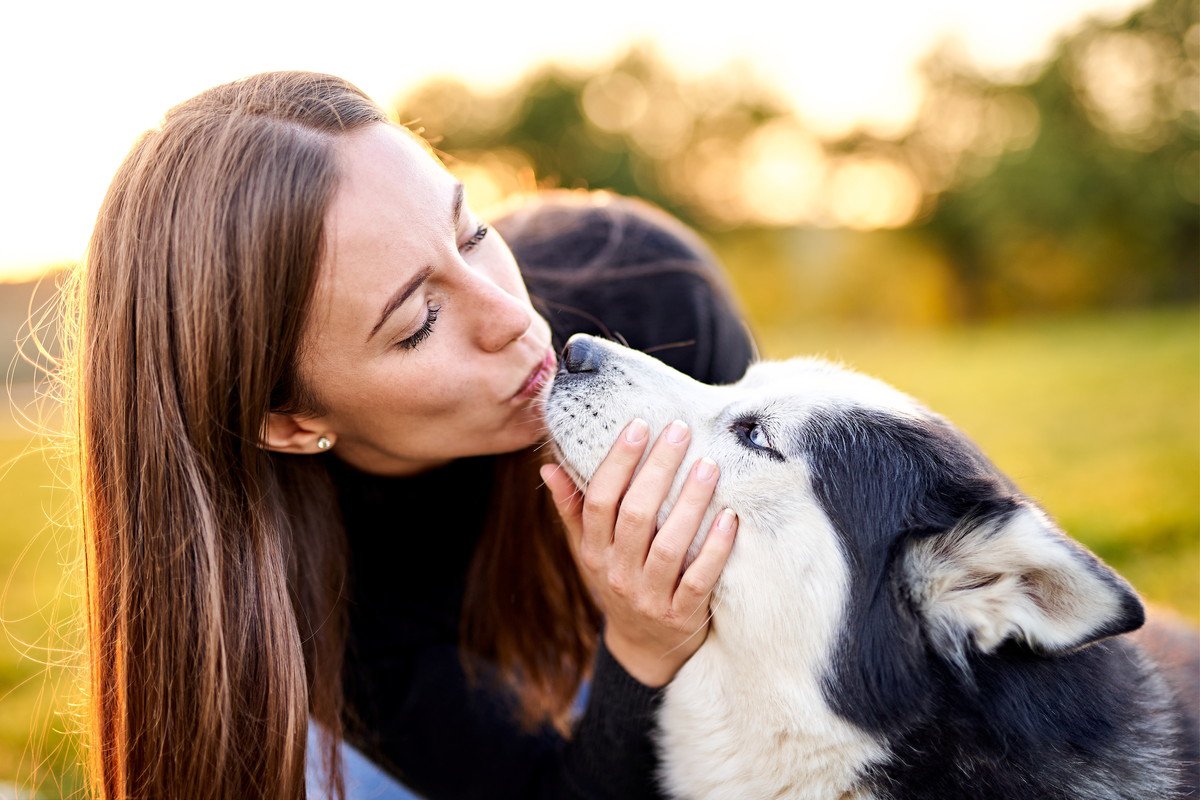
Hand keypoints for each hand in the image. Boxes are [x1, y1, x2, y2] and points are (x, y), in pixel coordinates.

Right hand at [540, 419, 738, 686]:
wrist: (645, 646)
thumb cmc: (619, 580)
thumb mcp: (589, 549)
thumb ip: (573, 508)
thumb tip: (549, 465)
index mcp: (594, 551)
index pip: (601, 500)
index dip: (618, 462)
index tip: (639, 426)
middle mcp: (617, 573)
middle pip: (636, 515)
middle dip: (659, 469)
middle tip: (681, 431)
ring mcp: (649, 597)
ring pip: (669, 545)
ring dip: (690, 503)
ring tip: (709, 465)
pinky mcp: (682, 615)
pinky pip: (699, 579)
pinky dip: (715, 548)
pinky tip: (730, 517)